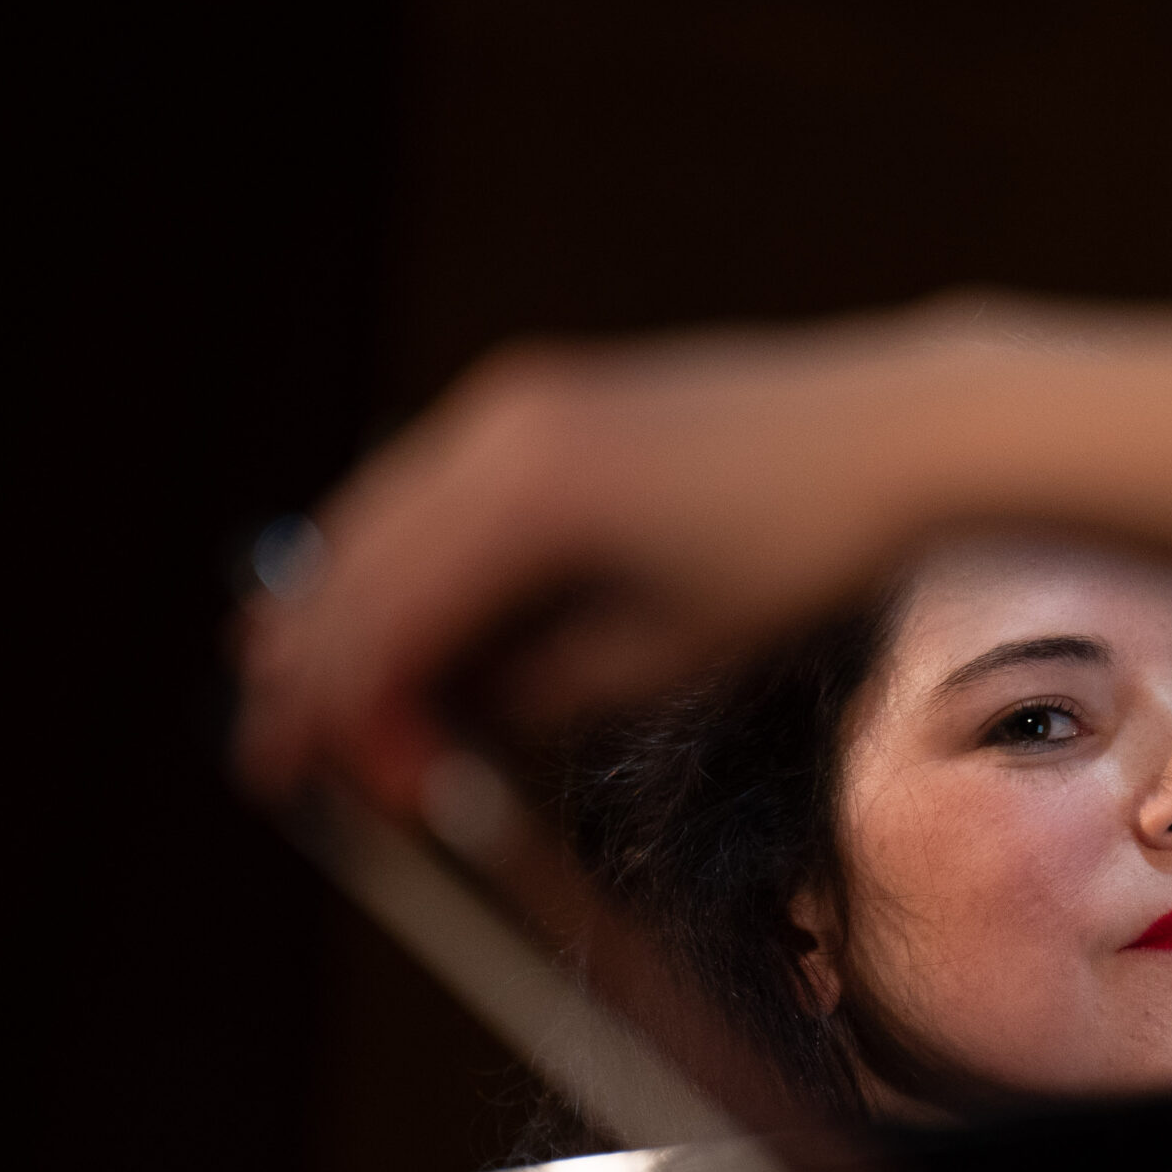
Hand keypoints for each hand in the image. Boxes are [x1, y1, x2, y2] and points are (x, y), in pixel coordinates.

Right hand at [236, 313, 979, 809]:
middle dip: (311, 667)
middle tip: (281, 751)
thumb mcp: (663, 654)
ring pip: (379, 517)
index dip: (325, 712)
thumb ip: (535, 690)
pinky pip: (433, 483)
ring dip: (341, 607)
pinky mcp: (545, 395)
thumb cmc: (799, 550)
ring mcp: (517, 400)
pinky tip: (390, 608)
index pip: (379, 623)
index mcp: (525, 504)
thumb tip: (443, 714)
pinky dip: (398, 553)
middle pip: (353, 565)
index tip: (286, 777)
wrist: (890, 433)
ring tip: (303, 688)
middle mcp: (498, 432)